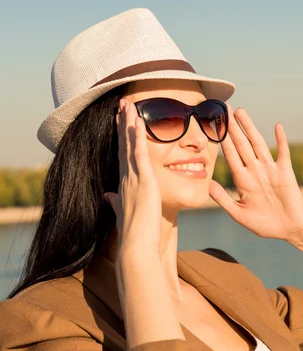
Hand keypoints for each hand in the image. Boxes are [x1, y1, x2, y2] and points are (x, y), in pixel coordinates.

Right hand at [104, 98, 161, 256]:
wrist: (137, 246)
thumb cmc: (135, 233)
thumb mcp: (123, 212)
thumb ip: (116, 201)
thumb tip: (109, 196)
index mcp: (124, 184)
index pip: (123, 155)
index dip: (122, 136)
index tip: (121, 120)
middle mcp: (126, 178)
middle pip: (124, 145)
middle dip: (123, 123)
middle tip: (123, 104)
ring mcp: (133, 178)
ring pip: (130, 145)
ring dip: (129, 123)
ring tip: (129, 104)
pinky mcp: (144, 181)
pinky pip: (141, 154)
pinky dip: (139, 137)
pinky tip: (138, 121)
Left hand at [209, 105, 302, 242]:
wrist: (289, 230)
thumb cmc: (264, 224)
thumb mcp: (238, 213)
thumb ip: (223, 198)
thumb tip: (206, 184)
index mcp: (242, 180)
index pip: (230, 156)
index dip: (222, 141)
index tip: (213, 126)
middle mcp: (255, 171)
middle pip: (241, 144)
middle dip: (233, 128)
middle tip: (224, 109)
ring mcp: (270, 170)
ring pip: (258, 144)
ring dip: (250, 128)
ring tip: (241, 112)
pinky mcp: (285, 172)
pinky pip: (283, 153)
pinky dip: (280, 140)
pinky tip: (277, 127)